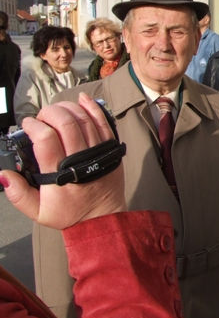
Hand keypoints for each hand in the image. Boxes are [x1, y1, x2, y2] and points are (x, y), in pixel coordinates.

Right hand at [1, 92, 125, 229]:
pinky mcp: (110, 148)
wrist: (103, 217)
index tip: (27, 124)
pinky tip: (82, 100)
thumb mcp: (38, 211)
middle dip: (49, 113)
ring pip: (84, 119)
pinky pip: (103, 122)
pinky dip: (92, 108)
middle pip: (65, 123)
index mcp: (59, 173)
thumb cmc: (71, 213)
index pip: (46, 139)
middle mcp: (80, 159)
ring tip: (56, 110)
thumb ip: (18, 194)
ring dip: (68, 108)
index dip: (34, 125)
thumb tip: (3, 174)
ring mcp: (98, 152)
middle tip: (41, 117)